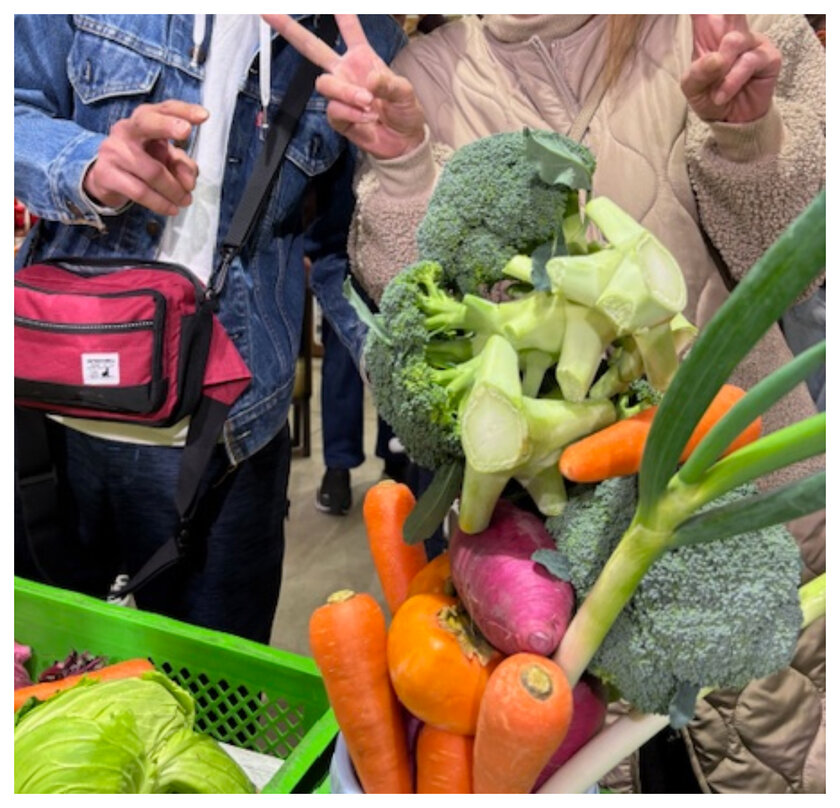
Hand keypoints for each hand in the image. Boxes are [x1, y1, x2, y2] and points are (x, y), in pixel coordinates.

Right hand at [84, 100, 207, 215]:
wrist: (106, 179)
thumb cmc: (142, 163)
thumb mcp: (165, 159)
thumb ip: (181, 164)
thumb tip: (189, 182)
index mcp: (144, 120)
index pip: (164, 109)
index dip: (184, 110)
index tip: (204, 115)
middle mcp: (126, 130)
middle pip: (146, 122)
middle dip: (167, 125)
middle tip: (186, 131)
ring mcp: (114, 151)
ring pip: (153, 171)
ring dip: (174, 190)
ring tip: (185, 200)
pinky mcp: (107, 175)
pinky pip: (140, 192)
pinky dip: (161, 203)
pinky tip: (172, 209)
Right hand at [263, 14, 425, 159]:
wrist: (402, 142)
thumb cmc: (404, 112)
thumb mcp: (405, 93)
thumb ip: (390, 84)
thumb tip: (369, 81)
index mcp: (362, 58)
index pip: (350, 30)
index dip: (342, 14)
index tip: (334, 1)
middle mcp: (345, 72)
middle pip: (312, 47)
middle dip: (290, 29)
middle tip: (268, 12)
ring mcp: (339, 94)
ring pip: (325, 84)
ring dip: (346, 92)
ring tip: (368, 102)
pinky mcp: (338, 116)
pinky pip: (333, 109)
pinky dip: (351, 113)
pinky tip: (365, 117)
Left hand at [681, 15, 780, 122]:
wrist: (731, 121)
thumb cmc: (711, 98)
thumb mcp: (692, 89)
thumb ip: (697, 73)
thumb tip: (716, 57)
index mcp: (709, 34)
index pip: (703, 11)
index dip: (701, 6)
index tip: (696, 3)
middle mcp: (732, 32)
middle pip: (728, 8)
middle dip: (722, 6)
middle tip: (716, 29)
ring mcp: (752, 41)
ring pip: (733, 41)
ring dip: (720, 71)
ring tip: (716, 91)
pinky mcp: (767, 56)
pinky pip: (747, 62)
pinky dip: (731, 81)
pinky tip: (723, 95)